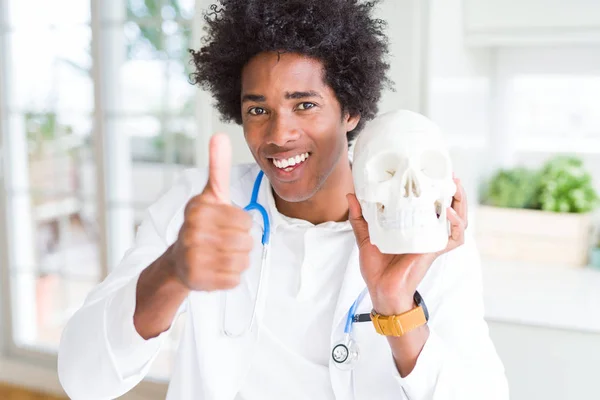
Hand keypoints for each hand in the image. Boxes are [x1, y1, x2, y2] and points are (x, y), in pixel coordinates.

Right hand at [168, 133, 253, 290]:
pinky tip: (216, 269)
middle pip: (246, 242)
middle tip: (224, 241)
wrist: (178, 260)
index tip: (225, 223)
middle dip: (241, 243)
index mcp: (197, 209)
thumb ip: (218, 167)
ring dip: (237, 260)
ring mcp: (192, 257)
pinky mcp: (196, 280)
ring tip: (220, 254)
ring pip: (242, 261)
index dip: (241, 223)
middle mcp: (191, 231)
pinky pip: (234, 280)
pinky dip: (230, 277)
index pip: (245, 220)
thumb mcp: (210, 195)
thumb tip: (219, 135)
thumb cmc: (202, 224)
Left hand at [346, 176, 467, 314]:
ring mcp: (432, 240)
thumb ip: (359, 216)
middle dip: (454, 191)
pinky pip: (454, 237)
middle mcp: (426, 231)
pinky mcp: (434, 250)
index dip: (436, 187)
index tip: (433, 170)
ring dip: (460, 203)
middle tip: (451, 174)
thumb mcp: (366, 236)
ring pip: (459, 220)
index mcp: (413, 225)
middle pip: (450, 208)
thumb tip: (351, 195)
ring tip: (455, 187)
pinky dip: (455, 223)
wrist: (380, 289)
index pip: (430, 203)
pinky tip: (448, 212)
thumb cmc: (376, 267)